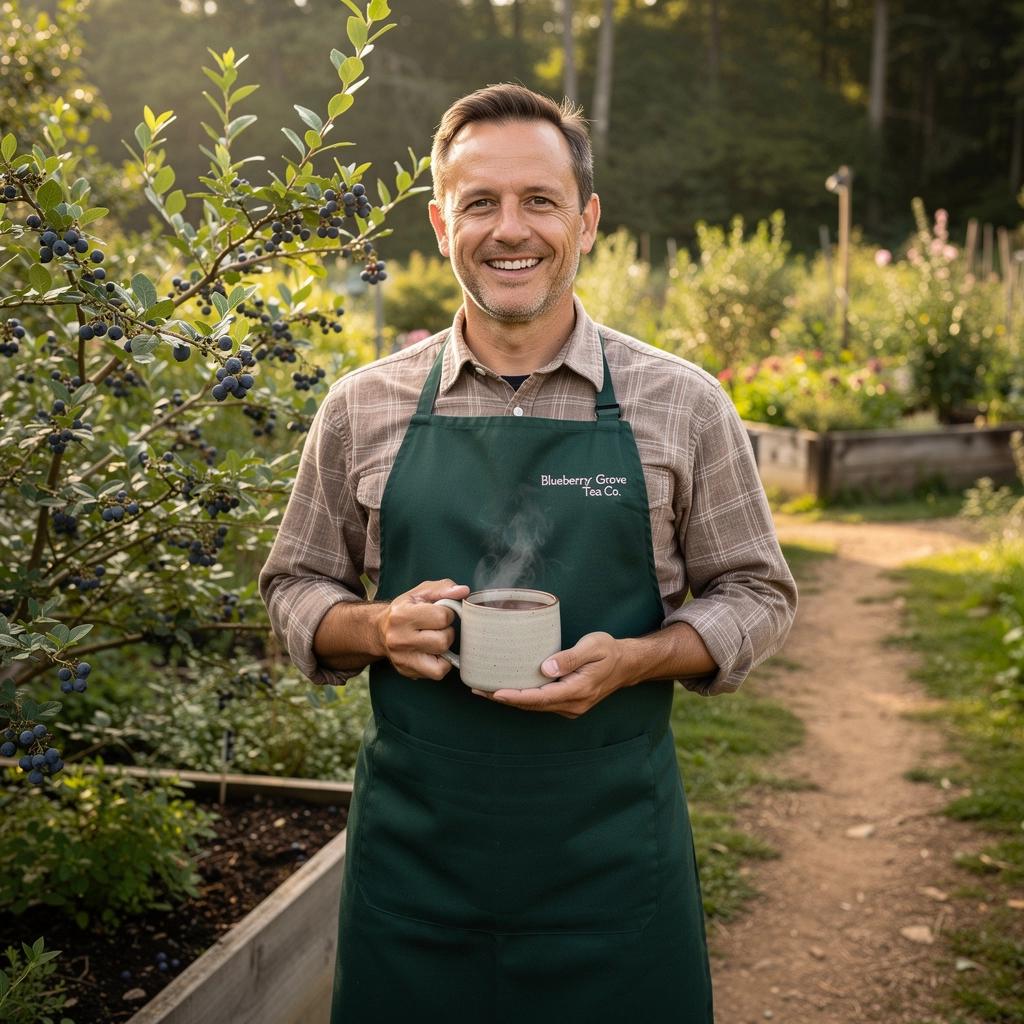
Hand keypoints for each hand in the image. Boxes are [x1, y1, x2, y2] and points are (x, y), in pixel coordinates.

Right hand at [379, 579, 469, 679]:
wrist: (380, 630)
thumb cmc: (405, 609)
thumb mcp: (421, 592)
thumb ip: (443, 588)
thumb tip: (464, 591)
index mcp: (402, 615)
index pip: (441, 617)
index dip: (448, 614)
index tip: (441, 613)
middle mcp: (399, 638)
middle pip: (442, 641)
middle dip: (447, 633)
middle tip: (439, 628)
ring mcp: (402, 658)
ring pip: (441, 662)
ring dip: (445, 649)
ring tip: (436, 640)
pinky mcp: (407, 671)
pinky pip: (437, 674)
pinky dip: (442, 664)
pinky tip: (435, 653)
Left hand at [473, 631, 631, 717]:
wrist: (628, 665)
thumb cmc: (610, 651)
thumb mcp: (594, 646)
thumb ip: (570, 657)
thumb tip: (546, 668)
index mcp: (578, 690)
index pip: (541, 697)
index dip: (516, 696)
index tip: (496, 692)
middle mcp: (573, 703)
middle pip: (533, 705)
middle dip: (505, 699)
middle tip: (478, 690)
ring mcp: (570, 706)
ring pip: (535, 706)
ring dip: (511, 699)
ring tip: (485, 690)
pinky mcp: (567, 702)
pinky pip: (540, 702)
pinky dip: (522, 697)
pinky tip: (507, 689)